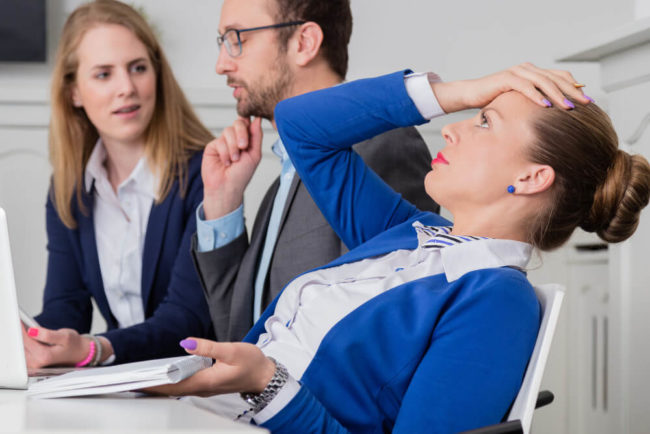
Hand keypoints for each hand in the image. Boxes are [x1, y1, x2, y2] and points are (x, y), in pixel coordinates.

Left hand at [22, 327, 112, 368]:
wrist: (80, 354)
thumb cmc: (74, 344)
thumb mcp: (65, 336)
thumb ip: (48, 335)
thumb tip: (32, 331)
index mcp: (44, 356)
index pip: (26, 340)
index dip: (22, 329)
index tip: (20, 320)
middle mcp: (37, 362)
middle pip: (21, 345)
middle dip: (21, 334)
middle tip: (23, 324)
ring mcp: (34, 364)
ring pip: (21, 349)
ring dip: (22, 339)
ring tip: (27, 330)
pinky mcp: (34, 363)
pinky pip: (24, 352)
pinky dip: (25, 344)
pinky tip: (30, 338)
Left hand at [143, 338, 274, 396]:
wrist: (265, 376)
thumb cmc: (251, 363)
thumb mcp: (231, 350)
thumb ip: (208, 347)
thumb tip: (185, 343)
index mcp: (205, 382)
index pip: (172, 385)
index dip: (152, 383)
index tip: (134, 381)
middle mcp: (201, 388)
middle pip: (169, 390)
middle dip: (149, 385)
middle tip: (128, 380)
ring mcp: (203, 388)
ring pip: (175, 389)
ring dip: (158, 385)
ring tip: (140, 378)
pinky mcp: (206, 384)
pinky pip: (182, 385)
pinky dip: (169, 382)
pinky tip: (163, 376)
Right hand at [201, 117, 263, 218]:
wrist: (227, 187)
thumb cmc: (241, 175)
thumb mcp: (254, 155)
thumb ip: (256, 136)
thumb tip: (257, 118)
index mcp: (246, 140)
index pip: (248, 123)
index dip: (249, 120)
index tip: (253, 117)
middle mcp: (235, 139)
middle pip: (238, 123)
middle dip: (242, 133)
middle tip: (243, 146)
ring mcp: (223, 142)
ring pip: (228, 131)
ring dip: (233, 147)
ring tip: (234, 160)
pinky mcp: (212, 146)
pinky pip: (219, 141)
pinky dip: (225, 153)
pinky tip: (225, 163)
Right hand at [431, 62, 591, 112]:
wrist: (471, 95)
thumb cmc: (495, 101)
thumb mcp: (519, 102)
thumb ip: (535, 102)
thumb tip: (554, 116)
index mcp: (533, 73)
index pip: (560, 76)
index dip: (574, 87)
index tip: (587, 101)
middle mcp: (528, 69)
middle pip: (556, 78)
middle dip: (572, 92)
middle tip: (584, 104)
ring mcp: (517, 72)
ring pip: (543, 81)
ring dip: (557, 94)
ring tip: (568, 107)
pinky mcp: (506, 78)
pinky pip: (525, 86)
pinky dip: (536, 95)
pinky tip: (545, 105)